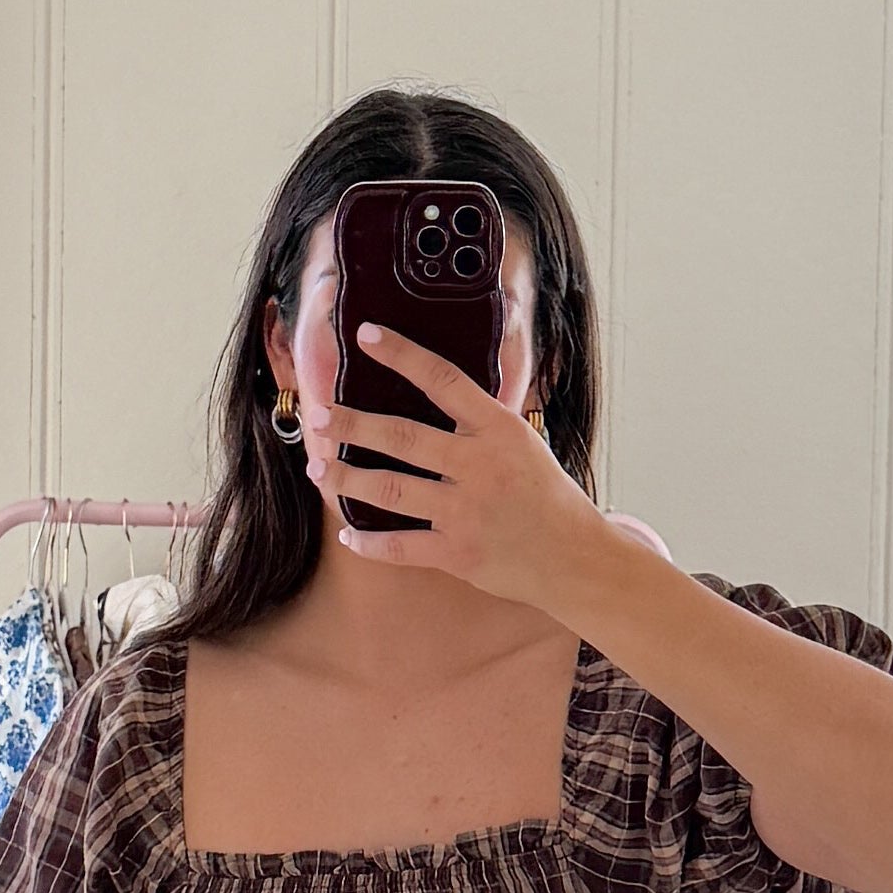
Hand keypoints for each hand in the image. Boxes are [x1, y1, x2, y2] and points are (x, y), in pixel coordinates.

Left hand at [315, 321, 603, 607]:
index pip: (443, 379)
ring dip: (346, 479)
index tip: (366, 336)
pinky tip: (348, 534)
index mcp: (498, 430)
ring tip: (317, 471)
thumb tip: (443, 388)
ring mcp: (464, 510)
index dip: (401, 354)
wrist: (575, 557)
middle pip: (401, 436)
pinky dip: (369, 542)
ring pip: (389, 488)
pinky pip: (400, 546)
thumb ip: (482, 420)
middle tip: (318, 417)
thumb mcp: (524, 443)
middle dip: (351, 425)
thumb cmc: (548, 497)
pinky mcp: (456, 553)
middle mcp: (478, 465)